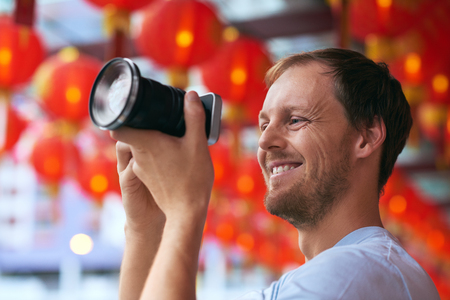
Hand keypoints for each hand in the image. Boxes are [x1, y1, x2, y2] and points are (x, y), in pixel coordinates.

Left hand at [111, 91, 213, 220]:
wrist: (187, 213)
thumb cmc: (192, 179)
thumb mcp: (197, 145)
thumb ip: (194, 118)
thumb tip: (191, 95)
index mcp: (146, 143)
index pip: (118, 126)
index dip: (121, 115)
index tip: (132, 107)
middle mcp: (138, 156)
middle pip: (133, 133)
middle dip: (147, 124)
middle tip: (164, 119)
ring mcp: (141, 169)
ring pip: (141, 147)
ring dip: (154, 140)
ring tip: (174, 138)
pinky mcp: (147, 179)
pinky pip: (147, 159)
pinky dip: (157, 154)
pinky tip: (175, 156)